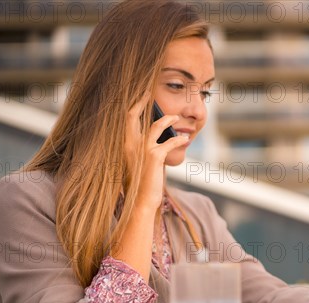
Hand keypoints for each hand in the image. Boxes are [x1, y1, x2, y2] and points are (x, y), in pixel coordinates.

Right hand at [125, 94, 189, 211]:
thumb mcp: (140, 163)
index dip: (132, 106)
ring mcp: (141, 150)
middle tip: (149, 93)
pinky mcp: (154, 157)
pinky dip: (178, 140)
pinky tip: (184, 140)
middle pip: (131, 115)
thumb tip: (158, 137)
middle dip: (141, 101)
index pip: (125, 120)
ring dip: (167, 120)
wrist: (140, 202)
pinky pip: (168, 142)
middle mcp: (129, 145)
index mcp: (124, 146)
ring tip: (176, 118)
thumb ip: (145, 149)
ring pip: (154, 126)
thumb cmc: (142, 184)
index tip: (141, 96)